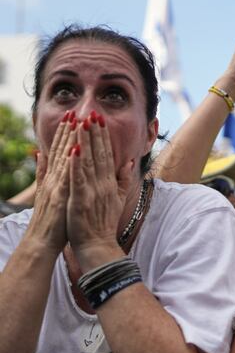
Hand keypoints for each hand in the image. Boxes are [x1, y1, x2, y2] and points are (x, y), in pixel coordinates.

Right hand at [26, 111, 74, 251]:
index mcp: (55, 178)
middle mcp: (54, 179)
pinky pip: (66, 177)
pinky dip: (69, 163)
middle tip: (76, 111)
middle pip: (62, 151)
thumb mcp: (47, 192)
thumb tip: (40, 153)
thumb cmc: (51, 218)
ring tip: (76, 123)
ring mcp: (56, 186)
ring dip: (69, 140)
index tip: (74, 116)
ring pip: (63, 159)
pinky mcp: (59, 196)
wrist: (43, 240)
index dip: (67, 134)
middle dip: (69, 131)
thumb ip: (43, 172)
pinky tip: (74, 150)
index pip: (62, 152)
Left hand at [67, 113, 131, 267]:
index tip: (100, 120)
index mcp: (110, 183)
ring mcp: (92, 191)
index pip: (107, 155)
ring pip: (88, 161)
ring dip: (85, 141)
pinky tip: (74, 149)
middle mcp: (103, 184)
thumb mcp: (118, 199)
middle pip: (99, 154)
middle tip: (93, 113)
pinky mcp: (81, 199)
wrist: (98, 245)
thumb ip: (123, 179)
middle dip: (95, 133)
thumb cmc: (104, 224)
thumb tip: (129, 161)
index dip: (103, 137)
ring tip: (82, 123)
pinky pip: (78, 178)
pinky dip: (77, 164)